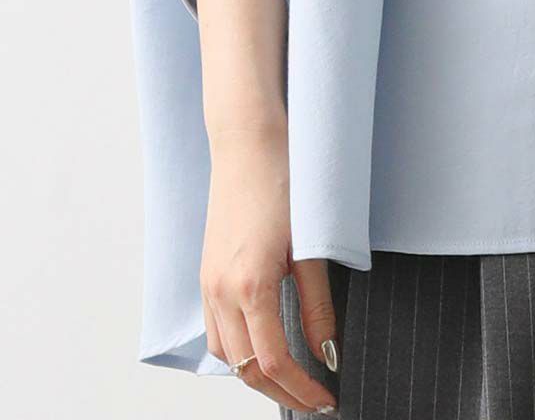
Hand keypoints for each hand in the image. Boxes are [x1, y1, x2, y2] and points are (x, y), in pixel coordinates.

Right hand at [201, 126, 339, 411]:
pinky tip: (262, 344)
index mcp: (250, 286)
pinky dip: (237, 349)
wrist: (248, 142)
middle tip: (314, 400)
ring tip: (293, 379)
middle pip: (246, 368)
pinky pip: (215, 330)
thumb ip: (317, 304)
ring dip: (257, 374)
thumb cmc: (283, 181)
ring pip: (226, 354)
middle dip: (280, 391)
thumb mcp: (310, 245)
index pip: (275, 362)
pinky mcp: (207, 272)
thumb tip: (328, 352)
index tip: (327, 400)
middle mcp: (221, 292)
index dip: (302, 389)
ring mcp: (208, 283)